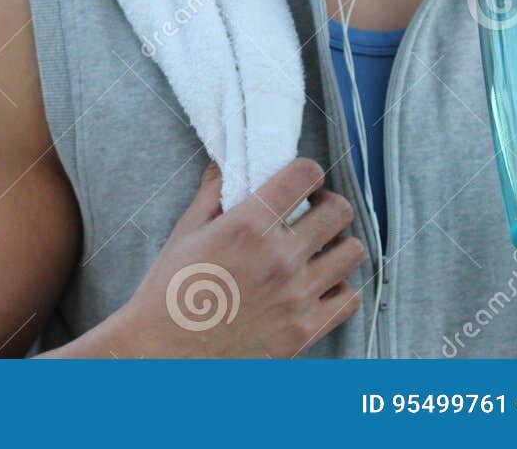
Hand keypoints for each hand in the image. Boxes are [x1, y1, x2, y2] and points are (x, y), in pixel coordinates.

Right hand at [110, 157, 364, 356]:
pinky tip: (317, 285)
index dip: (306, 172)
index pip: (306, 175)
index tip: (300, 182)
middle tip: (312, 212)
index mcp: (248, 225)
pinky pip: (349, 299)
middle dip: (328, 204)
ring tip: (318, 249)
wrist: (164, 355)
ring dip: (337, 244)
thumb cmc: (170, 291)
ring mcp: (297, 296)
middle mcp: (279, 258)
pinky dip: (338, 288)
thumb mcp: (186, 231)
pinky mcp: (305, 331)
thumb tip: (228, 161)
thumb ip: (213, 192)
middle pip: (340, 211)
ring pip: (352, 252)